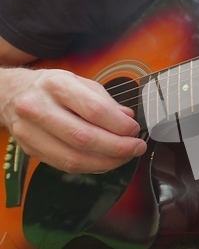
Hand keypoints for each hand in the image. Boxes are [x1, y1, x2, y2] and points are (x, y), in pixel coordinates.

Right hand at [0, 68, 146, 172]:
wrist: (11, 93)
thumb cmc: (52, 87)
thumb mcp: (80, 82)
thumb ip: (106, 102)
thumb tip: (128, 119)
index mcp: (57, 86)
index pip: (94, 110)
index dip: (119, 125)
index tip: (135, 130)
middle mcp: (39, 108)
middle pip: (84, 138)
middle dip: (117, 148)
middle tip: (136, 148)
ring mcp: (30, 132)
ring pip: (73, 158)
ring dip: (106, 162)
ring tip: (125, 157)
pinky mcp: (29, 149)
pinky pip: (65, 166)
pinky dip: (90, 167)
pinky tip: (105, 161)